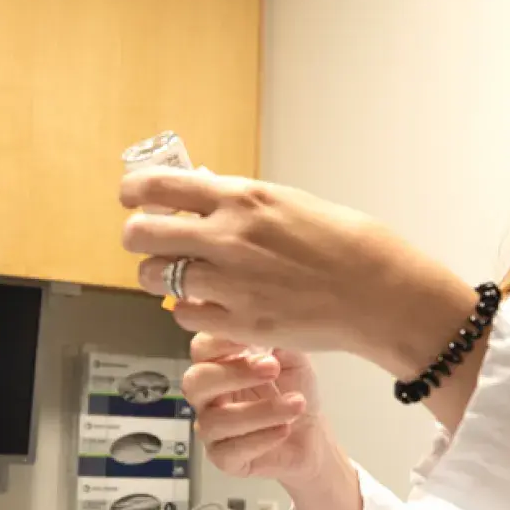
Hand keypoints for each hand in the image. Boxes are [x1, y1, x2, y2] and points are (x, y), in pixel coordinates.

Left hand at [121, 169, 476, 373]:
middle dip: (137, 237)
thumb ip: (236, 201)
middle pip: (141, 235)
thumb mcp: (285, 203)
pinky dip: (188, 309)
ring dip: (158, 276)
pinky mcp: (239, 323)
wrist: (378, 291)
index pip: (158, 187)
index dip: (134, 192)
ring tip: (176, 277)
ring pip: (155, 277)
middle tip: (146, 242)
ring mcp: (230, 283)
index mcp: (241, 198)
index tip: (130, 198)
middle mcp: (227, 238)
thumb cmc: (341, 243)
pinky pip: (184, 315)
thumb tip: (196, 194)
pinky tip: (208, 303)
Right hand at [183, 333, 341, 487]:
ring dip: (258, 411)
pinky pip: (229, 451)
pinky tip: (285, 429)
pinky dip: (260, 438)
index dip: (220, 341)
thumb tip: (267, 317)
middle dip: (233, 373)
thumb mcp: (293, 358)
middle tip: (272, 368)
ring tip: (296, 404)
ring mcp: (212, 429)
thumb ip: (278, 338)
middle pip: (195, 382)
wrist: (313, 436)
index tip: (253, 338)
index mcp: (219, 365)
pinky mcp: (225, 459)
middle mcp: (208, 397)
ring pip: (213, 420)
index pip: (201, 348)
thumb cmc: (294, 392)